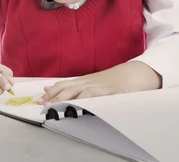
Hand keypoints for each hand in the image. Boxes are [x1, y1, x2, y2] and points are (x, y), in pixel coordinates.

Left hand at [37, 61, 160, 104]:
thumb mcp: (95, 83)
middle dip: (54, 97)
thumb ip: (78, 87)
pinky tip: (80, 104)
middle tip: (42, 104)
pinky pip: (97, 95)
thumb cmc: (117, 80)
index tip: (40, 99)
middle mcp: (90, 82)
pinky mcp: (111, 91)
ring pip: (79, 91)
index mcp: (85, 81)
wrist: (137, 72)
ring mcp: (100, 85)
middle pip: (68, 88)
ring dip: (66, 98)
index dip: (52, 92)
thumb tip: (54, 89)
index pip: (64, 85)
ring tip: (55, 105)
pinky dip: (88, 99)